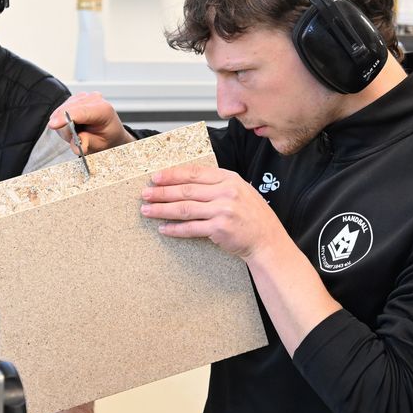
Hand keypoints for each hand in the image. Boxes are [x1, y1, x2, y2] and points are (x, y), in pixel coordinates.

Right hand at [47, 92, 133, 153]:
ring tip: (75, 132)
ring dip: (63, 124)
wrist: (111, 133)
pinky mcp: (76, 97)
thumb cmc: (107, 138)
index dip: (65, 118)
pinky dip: (62, 119)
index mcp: (104, 110)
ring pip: (62, 109)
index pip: (81, 112)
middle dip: (64, 127)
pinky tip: (73, 125)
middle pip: (68, 110)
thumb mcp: (100, 146)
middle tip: (73, 139)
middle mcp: (94, 99)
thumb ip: (87, 144)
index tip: (53, 125)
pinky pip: (61, 108)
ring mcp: (85, 96)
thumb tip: (75, 142)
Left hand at [141, 165, 283, 260]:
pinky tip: (163, 228)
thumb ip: (217, 185)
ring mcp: (223, 210)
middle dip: (162, 191)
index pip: (194, 173)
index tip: (156, 176)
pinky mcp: (219, 228)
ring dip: (162, 209)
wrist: (267, 239)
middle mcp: (226, 192)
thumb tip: (186, 182)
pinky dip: (175, 229)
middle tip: (145, 193)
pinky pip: (191, 228)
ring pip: (184, 208)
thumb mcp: (240, 191)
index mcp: (229, 179)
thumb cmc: (253, 216)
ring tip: (147, 210)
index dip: (173, 174)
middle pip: (186, 190)